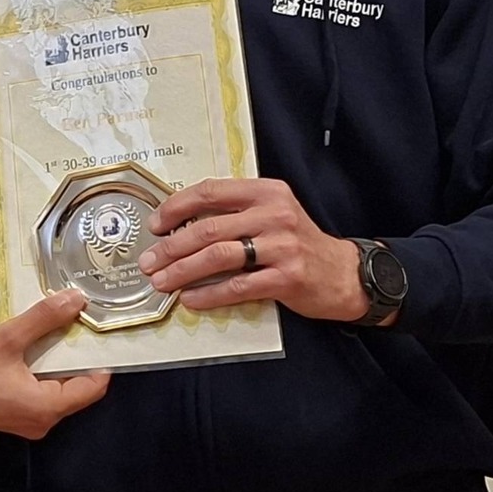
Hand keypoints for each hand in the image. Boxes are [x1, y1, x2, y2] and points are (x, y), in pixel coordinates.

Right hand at [0, 289, 110, 439]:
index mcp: (45, 408)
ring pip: (60, 389)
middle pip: (78, 388)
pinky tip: (36, 347)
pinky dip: (44, 370)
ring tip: (58, 330)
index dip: (101, 358)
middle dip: (80, 356)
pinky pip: (43, 392)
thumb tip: (76, 300)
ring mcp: (29, 422)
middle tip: (79, 323)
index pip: (94, 387)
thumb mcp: (6, 338)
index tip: (98, 330)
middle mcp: (43, 422)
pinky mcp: (17, 416)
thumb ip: (44, 319)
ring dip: (60, 361)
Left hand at [138, 178, 366, 322]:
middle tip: (149, 262)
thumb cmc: (298, 244)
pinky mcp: (286, 278)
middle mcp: (274, 214)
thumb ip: (235, 213)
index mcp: (266, 191)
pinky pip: (237, 286)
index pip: (211, 191)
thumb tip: (179, 226)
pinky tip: (190, 300)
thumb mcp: (272, 214)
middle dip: (171, 247)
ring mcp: (282, 246)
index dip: (176, 207)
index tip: (154, 225)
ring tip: (162, 282)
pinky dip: (208, 294)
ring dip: (182, 271)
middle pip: (208, 228)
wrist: (343, 274)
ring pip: (218, 257)